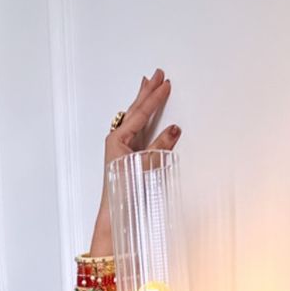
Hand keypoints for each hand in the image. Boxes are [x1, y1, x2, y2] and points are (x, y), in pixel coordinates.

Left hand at [96, 68, 180, 223]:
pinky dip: (142, 118)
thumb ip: (160, 146)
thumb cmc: (123, 194)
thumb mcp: (145, 166)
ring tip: (149, 85)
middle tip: (157, 75)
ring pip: (135, 118)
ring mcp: (121, 147)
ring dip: (143, 101)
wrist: (115, 215)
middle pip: (135, 110)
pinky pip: (136, 129)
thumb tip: (174, 129)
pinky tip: (144, 112)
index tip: (166, 84)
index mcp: (117, 139)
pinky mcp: (126, 155)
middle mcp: (116, 140)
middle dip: (147, 92)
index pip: (141, 113)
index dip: (155, 98)